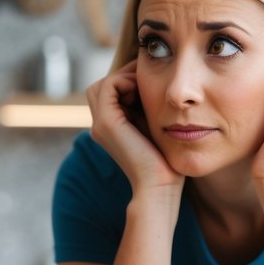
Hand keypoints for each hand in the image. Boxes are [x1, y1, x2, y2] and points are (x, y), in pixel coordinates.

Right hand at [86, 60, 183, 196]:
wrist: (159, 187)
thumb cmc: (164, 162)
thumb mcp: (154, 129)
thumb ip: (147, 111)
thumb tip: (156, 86)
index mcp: (109, 128)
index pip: (109, 93)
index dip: (129, 81)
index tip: (152, 83)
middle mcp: (99, 126)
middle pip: (102, 87)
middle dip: (126, 77)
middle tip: (149, 81)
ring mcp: (100, 124)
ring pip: (104, 84)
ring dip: (126, 77)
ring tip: (147, 87)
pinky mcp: (107, 123)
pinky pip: (110, 84)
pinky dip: (126, 79)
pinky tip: (145, 90)